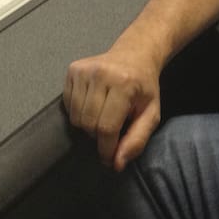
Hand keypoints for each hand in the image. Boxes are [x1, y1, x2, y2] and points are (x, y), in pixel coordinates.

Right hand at [63, 34, 163, 171]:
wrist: (135, 54)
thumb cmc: (144, 87)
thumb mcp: (150, 114)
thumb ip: (136, 140)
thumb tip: (116, 164)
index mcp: (124, 84)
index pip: (106, 127)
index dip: (107, 149)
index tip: (110, 158)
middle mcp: (101, 73)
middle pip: (88, 124)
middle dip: (97, 137)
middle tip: (109, 132)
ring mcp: (84, 69)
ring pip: (75, 117)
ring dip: (87, 126)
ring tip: (102, 117)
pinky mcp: (73, 69)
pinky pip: (67, 105)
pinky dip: (78, 112)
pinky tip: (92, 105)